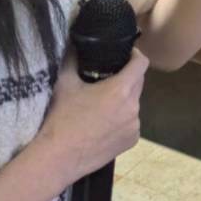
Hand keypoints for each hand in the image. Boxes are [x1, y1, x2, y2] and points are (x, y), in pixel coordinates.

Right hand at [38, 49, 148, 184]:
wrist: (59, 157)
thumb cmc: (62, 118)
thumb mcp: (65, 83)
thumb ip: (73, 59)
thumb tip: (75, 44)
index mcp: (121, 89)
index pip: (141, 64)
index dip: (135, 55)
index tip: (126, 55)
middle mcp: (133, 107)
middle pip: (138, 83)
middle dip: (127, 77)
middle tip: (108, 78)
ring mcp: (134, 126)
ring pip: (134, 104)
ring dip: (124, 101)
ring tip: (102, 106)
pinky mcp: (132, 141)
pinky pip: (131, 123)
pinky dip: (122, 120)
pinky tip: (104, 125)